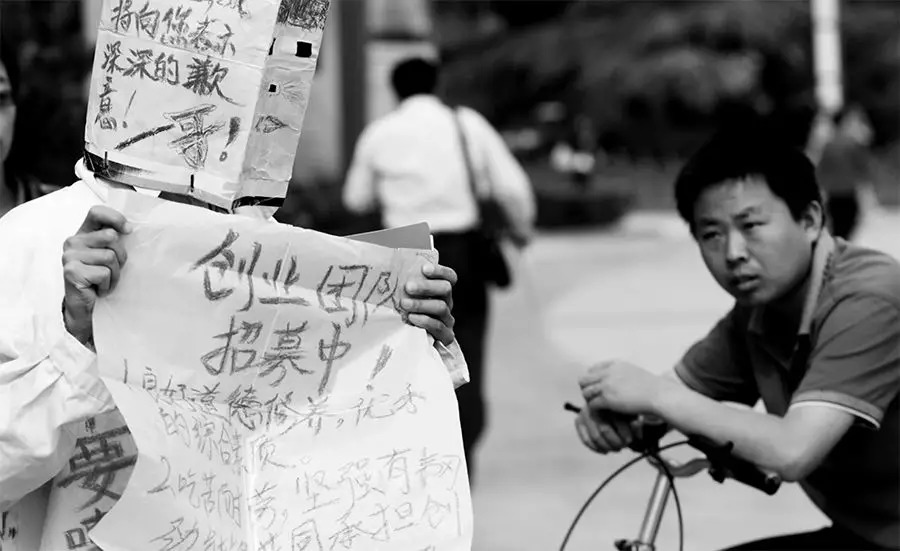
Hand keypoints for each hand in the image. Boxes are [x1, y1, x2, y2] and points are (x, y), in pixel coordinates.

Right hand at [62, 206, 131, 344]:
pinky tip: (98, 288)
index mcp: (83, 233)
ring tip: (104, 280)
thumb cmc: (101, 279)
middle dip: (120, 256)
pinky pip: (104, 273)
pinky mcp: (72, 272)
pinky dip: (108, 284)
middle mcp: (73, 242)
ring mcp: (70, 256)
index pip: (96, 212)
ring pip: (109, 257)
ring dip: (114, 273)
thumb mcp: (110, 255)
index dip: (115, 218)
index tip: (128, 230)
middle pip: (111, 237)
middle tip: (111, 269)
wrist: (87, 306)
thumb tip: (129, 229)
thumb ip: (114, 240)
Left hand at [401, 262, 456, 345]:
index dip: (439, 271)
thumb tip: (390, 264)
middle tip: (408, 287)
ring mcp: (447, 319)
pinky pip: (439, 327)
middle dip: (427, 287)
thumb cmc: (403, 312)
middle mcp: (447, 302)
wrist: (408, 343)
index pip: (449, 277)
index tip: (423, 269)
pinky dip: (425, 321)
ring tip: (404, 304)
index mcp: (441, 290)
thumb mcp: (404, 296)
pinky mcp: (446, 336)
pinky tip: (412, 318)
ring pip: (441, 307)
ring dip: (421, 304)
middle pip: (445, 289)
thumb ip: (404, 283)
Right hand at [575, 407, 640, 453]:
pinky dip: (596, 448)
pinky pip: (585, 439)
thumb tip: (637, 433)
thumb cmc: (623, 410)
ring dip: (608, 447)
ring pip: (595, 437)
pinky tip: (605, 450)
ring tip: (617, 448)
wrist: (609, 403)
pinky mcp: (578, 421)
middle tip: (623, 446)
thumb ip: (636, 422)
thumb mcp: (632, 413)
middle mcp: (594, 405)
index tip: (630, 440)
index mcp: (609, 400)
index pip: (617, 421)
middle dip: (616, 442)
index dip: (625, 434)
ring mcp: (584, 413)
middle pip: (604, 430)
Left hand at [579, 360, 673, 415]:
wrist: (659, 395)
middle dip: (587, 389)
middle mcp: (608, 373)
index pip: (592, 369)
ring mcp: (607, 386)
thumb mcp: (634, 372)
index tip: (596, 387)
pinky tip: (601, 413)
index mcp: (614, 365)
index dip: (592, 379)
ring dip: (590, 400)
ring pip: (586, 392)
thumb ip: (621, 374)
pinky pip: (592, 404)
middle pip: (584, 379)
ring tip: (597, 406)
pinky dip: (595, 410)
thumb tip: (615, 381)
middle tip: (593, 398)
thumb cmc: (652, 387)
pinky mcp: (607, 399)